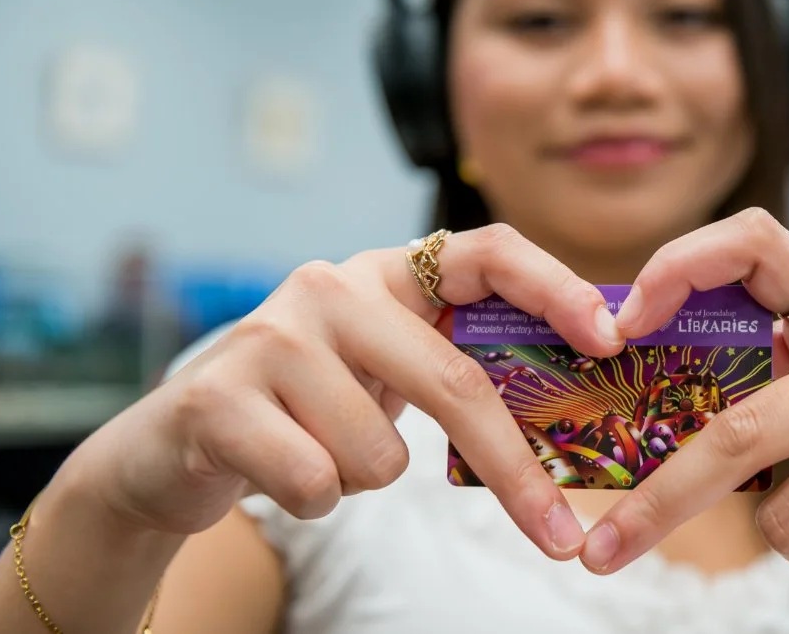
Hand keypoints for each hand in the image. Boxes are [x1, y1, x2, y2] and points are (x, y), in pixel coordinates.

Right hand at [54, 224, 622, 559]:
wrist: (178, 442)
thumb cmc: (310, 404)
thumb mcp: (386, 364)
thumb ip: (456, 359)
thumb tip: (579, 382)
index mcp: (387, 273)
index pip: (487, 251)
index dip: (555, 286)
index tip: (610, 338)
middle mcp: (332, 287)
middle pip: (455, 380)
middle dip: (514, 470)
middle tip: (558, 536)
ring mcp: (272, 336)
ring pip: (383, 455)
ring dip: (365, 479)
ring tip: (319, 450)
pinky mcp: (219, 397)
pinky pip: (319, 482)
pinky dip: (314, 501)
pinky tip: (279, 468)